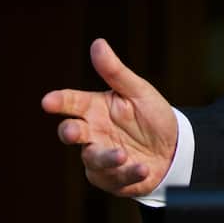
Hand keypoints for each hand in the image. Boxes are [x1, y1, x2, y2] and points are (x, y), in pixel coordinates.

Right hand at [41, 38, 177, 197]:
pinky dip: (128, 174)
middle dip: (70, 133)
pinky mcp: (112, 179)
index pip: (71, 103)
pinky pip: (115, 179)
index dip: (59, 101)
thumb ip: (115, 72)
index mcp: (95, 108)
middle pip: (71, 133)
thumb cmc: (152, 116)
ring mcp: (100, 157)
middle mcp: (93, 133)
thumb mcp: (138, 91)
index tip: (48, 101)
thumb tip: (97, 43)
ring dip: (106, 158)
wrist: (175, 148)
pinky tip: (141, 168)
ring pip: (92, 159)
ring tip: (123, 155)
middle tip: (74, 131)